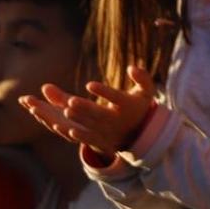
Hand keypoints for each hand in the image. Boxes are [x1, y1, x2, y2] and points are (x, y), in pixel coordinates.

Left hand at [21, 65, 156, 157]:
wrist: (140, 132)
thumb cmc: (139, 105)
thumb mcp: (146, 91)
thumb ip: (142, 78)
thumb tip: (131, 68)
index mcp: (128, 105)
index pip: (116, 98)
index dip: (104, 92)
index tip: (89, 84)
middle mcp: (117, 119)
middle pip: (100, 114)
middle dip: (85, 108)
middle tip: (70, 101)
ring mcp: (108, 131)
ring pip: (90, 125)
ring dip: (78, 119)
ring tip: (66, 110)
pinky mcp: (101, 140)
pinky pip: (87, 138)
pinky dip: (77, 135)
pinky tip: (63, 128)